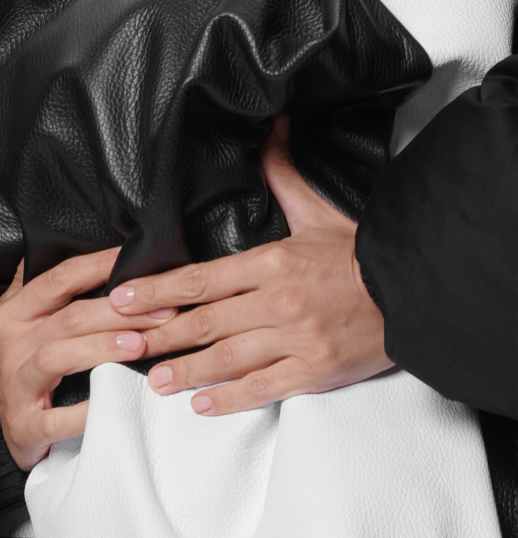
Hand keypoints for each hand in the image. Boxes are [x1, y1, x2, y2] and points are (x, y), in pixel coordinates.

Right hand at [0, 246, 178, 470]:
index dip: (98, 267)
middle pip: (68, 318)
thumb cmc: (23, 368)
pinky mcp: (24, 425)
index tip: (135, 261)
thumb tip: (65, 246)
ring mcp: (14, 385)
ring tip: (140, 344)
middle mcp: (10, 345)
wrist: (10, 426)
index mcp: (12, 314)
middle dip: (118, 313)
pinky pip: (58, 417)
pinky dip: (87, 409)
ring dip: (102, 347)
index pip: (58, 280)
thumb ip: (41, 288)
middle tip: (160, 312)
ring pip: (58, 357)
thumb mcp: (21, 322)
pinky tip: (115, 398)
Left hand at [108, 114, 393, 415]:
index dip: (157, 290)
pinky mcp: (314, 371)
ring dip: (186, 371)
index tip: (123, 298)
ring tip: (156, 380)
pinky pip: (262, 388)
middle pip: (204, 322)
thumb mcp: (319, 212)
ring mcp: (295, 340)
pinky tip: (202, 405)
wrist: (415, 291)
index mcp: (272, 263)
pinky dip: (229, 398)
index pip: (200, 279)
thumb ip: (283, 178)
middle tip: (123, 345)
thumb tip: (269, 131)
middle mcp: (277, 303)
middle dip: (159, 335)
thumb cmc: (362, 255)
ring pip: (227, 359)